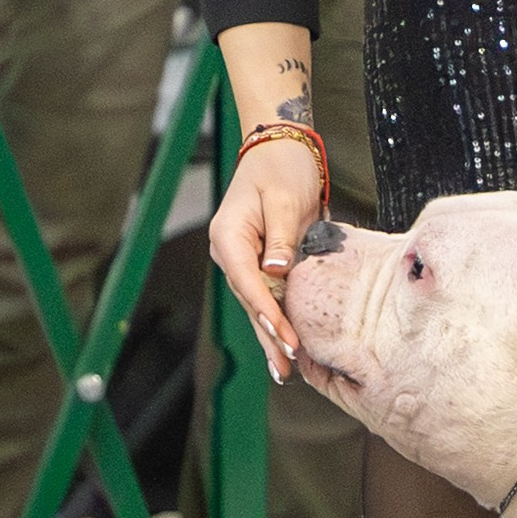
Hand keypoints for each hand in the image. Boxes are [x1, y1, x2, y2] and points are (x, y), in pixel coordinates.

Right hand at [209, 142, 320, 381]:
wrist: (280, 147)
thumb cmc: (282, 167)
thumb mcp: (285, 198)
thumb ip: (282, 238)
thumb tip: (276, 274)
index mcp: (229, 237)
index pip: (248, 284)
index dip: (268, 315)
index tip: (286, 339)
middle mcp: (231, 252)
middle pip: (250, 302)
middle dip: (268, 336)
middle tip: (286, 368)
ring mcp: (244, 258)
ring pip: (258, 304)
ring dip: (271, 335)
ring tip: (285, 370)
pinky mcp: (262, 260)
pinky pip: (269, 294)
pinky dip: (278, 318)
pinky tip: (287, 343)